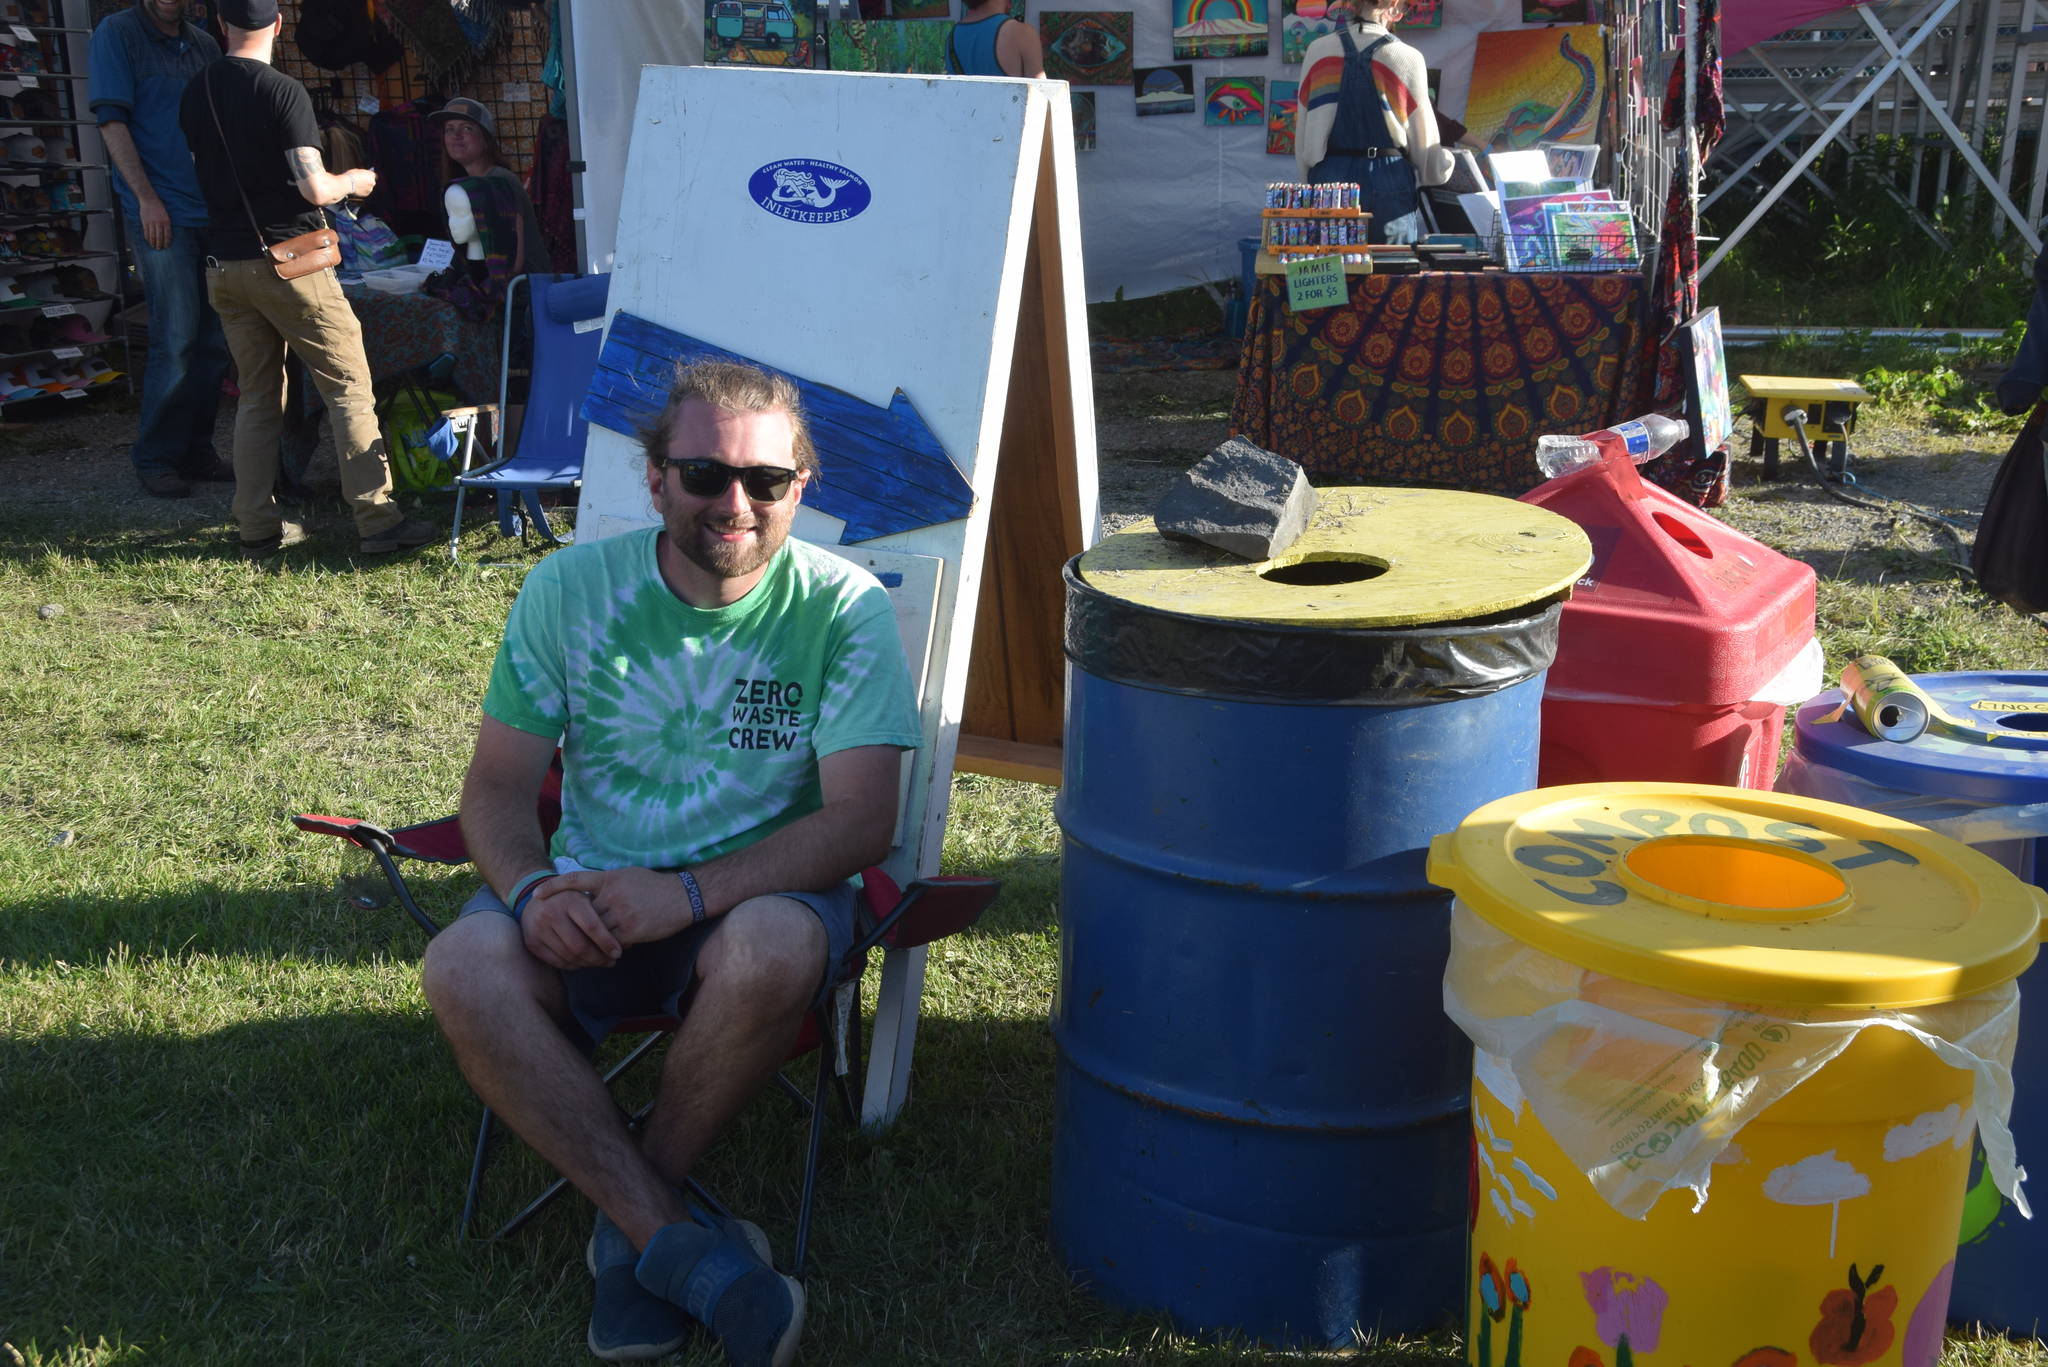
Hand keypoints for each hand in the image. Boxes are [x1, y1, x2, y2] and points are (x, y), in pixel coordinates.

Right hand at [138, 196, 170, 250]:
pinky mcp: (145, 222)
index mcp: (166, 221)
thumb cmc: (159, 208)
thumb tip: (167, 235)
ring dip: (153, 242)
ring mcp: (152, 222)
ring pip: (152, 236)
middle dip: (160, 244)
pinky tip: (148, 241)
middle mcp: (159, 223)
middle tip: (159, 249)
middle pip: (160, 237)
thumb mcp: (166, 215)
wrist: (149, 200)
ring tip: (153, 246)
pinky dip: (147, 237)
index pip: (167, 235)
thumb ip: (166, 224)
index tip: (166, 246)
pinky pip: (146, 232)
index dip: (167, 242)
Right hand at [352, 168, 376, 197]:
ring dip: (365, 187)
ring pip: (368, 187)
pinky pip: (365, 192)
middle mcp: (373, 182)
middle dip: (367, 181)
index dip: (368, 175)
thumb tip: (363, 174)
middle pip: (371, 181)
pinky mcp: (366, 194)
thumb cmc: (351, 176)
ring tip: (358, 186)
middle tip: (361, 181)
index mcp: (371, 175)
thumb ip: (363, 173)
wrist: (347, 184)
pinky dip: (362, 191)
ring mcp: (370, 189)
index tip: (366, 176)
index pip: (372, 174)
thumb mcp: (357, 170)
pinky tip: (357, 189)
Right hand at [519, 880, 623, 970]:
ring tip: (601, 963)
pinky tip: (584, 963)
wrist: (533, 900)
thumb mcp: (584, 898)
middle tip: (611, 961)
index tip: (619, 952)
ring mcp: (538, 930)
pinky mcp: (532, 943)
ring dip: (588, 964)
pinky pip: (558, 962)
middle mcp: (551, 914)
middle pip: (580, 946)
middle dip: (599, 958)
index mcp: (569, 900)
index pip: (592, 926)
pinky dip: (574, 966)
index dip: (607, 942)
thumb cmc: (569, 900)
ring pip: (569, 957)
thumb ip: (601, 916)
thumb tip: (626, 943)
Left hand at [547, 867, 692, 947]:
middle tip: (566, 933)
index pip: (575, 880)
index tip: (536, 896)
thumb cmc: (654, 886)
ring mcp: (621, 913)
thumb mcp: (628, 877)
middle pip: (584, 913)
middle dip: (579, 924)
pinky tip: (614, 950)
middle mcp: (613, 894)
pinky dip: (610, 947)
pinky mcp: (632, 930)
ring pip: (596, 931)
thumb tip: (587, 896)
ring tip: (591, 947)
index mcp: (610, 878)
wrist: (684, 896)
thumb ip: (606, 885)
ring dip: (594, 940)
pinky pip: (611, 943)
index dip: (554, 887)